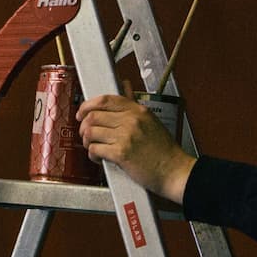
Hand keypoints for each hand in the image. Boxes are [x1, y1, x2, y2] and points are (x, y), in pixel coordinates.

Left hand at [77, 94, 195, 202]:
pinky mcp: (121, 153)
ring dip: (87, 141)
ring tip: (93, 146)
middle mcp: (131, 121)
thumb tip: (125, 86)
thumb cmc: (164, 150)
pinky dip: (92, 154)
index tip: (83, 112)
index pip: (105, 99)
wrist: (174, 171)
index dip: (88, 105)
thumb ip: (134, 104)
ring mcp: (126, 136)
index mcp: (138, 110)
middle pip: (93, 116)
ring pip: (90, 132)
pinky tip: (99, 157)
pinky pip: (95, 149)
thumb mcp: (151, 121)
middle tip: (86, 134)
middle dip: (84, 126)